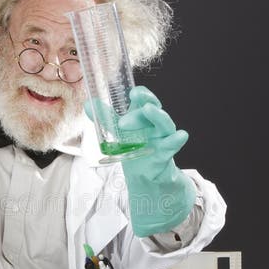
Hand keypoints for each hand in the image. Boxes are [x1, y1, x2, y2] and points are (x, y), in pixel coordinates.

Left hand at [118, 86, 196, 236]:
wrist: (144, 175)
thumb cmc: (134, 148)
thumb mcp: (118, 133)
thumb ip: (105, 119)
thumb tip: (88, 104)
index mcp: (144, 117)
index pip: (146, 100)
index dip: (142, 95)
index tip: (133, 93)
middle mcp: (155, 124)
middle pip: (152, 110)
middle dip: (139, 111)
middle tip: (122, 121)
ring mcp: (162, 138)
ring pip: (165, 124)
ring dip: (158, 116)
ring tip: (149, 109)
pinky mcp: (165, 155)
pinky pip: (172, 146)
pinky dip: (176, 141)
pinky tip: (180, 135)